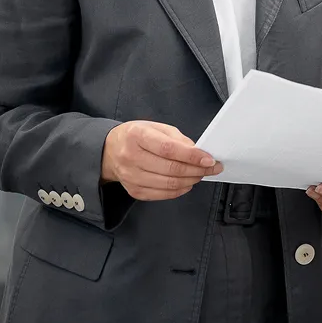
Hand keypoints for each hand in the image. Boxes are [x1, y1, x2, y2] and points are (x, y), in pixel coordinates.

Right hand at [101, 121, 222, 200]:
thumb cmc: (136, 136)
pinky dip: (180, 190)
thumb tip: (198, 153)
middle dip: (197, 170)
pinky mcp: (134, 191)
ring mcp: (131, 177)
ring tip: (200, 174)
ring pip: (169, 184)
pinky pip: (163, 195)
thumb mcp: (156, 127)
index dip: (192, 156)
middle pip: (171, 169)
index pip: (168, 149)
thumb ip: (177, 139)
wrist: (110, 151)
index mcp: (136, 136)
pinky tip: (187, 182)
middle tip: (211, 168)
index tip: (209, 159)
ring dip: (191, 180)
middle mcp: (131, 157)